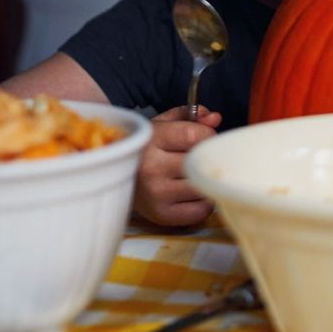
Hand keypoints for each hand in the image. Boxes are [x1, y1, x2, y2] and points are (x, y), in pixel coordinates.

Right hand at [132, 105, 221, 226]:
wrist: (118, 176)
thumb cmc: (147, 148)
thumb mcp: (163, 124)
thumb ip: (191, 117)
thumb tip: (215, 118)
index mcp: (151, 140)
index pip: (195, 136)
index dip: (207, 135)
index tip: (204, 138)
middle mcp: (151, 167)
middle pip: (200, 162)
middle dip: (207, 159)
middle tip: (202, 158)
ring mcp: (156, 193)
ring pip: (203, 186)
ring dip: (206, 181)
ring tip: (197, 175)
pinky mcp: (162, 214)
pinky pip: (200, 210)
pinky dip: (204, 203)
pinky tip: (193, 194)